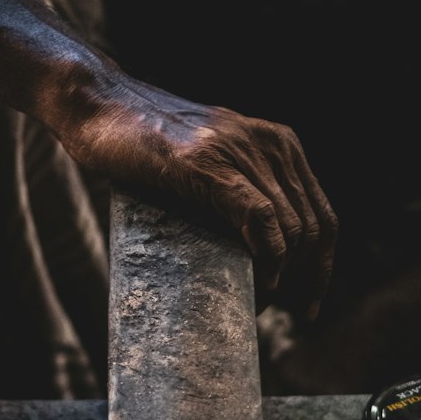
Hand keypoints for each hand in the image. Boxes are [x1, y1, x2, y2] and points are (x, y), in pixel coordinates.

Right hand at [61, 73, 337, 320]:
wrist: (97, 108)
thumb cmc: (144, 144)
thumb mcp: (211, 161)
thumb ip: (241, 188)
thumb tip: (256, 252)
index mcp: (280, 143)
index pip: (323, 216)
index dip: (321, 269)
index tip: (306, 309)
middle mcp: (270, 142)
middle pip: (313, 227)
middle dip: (302, 280)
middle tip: (273, 311)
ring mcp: (241, 150)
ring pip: (290, 227)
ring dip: (280, 277)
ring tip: (255, 303)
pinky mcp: (210, 164)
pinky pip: (260, 217)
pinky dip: (266, 256)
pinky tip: (255, 281)